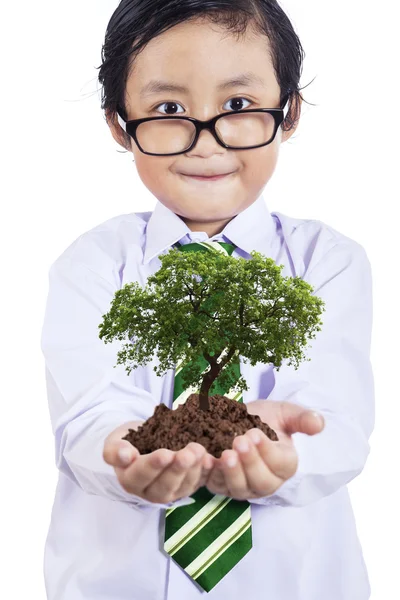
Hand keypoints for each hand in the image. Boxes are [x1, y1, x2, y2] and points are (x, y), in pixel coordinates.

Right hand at [103, 420, 214, 503]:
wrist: (143, 442)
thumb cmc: (127, 442)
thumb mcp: (114, 442)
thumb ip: (114, 451)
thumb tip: (126, 456)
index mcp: (131, 481)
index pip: (141, 475)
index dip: (154, 466)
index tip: (165, 454)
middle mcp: (150, 492)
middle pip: (165, 485)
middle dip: (178, 469)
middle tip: (187, 454)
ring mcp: (171, 491)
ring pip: (184, 486)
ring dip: (194, 469)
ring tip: (199, 451)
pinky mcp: (187, 487)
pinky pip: (197, 483)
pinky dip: (205, 472)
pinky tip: (210, 460)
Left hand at [204, 400, 324, 499]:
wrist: (238, 418)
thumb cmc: (265, 418)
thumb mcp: (285, 413)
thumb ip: (302, 418)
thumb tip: (319, 424)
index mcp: (285, 465)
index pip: (280, 465)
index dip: (268, 452)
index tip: (256, 433)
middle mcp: (266, 481)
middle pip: (261, 482)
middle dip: (250, 462)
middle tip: (240, 440)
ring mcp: (243, 485)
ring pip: (239, 488)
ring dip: (232, 472)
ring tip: (225, 453)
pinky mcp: (221, 484)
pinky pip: (216, 485)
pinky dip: (211, 474)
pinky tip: (206, 459)